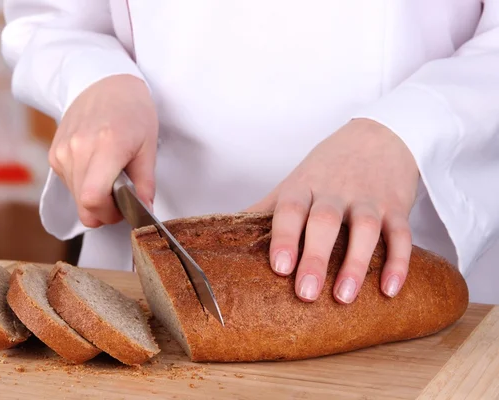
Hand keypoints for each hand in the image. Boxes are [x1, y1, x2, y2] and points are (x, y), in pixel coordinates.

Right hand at [49, 74, 158, 227]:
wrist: (104, 82)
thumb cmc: (132, 110)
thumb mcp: (148, 146)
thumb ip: (146, 183)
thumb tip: (145, 212)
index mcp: (106, 146)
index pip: (93, 199)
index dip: (108, 214)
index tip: (123, 210)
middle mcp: (78, 150)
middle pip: (83, 205)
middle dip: (104, 211)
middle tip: (121, 198)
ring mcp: (62, 152)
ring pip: (75, 198)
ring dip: (94, 198)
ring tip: (111, 176)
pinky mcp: (54, 154)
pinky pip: (69, 184)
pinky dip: (84, 185)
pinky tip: (97, 168)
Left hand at [246, 118, 419, 303]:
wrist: (380, 134)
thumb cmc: (329, 166)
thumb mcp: (296, 181)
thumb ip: (267, 208)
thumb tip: (226, 232)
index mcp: (305, 186)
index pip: (291, 209)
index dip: (284, 237)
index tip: (279, 267)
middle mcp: (336, 191)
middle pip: (325, 222)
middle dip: (316, 257)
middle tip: (306, 293)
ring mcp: (369, 198)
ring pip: (365, 229)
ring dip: (356, 264)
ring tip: (344, 297)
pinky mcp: (397, 206)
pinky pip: (401, 234)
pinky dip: (398, 262)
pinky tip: (390, 289)